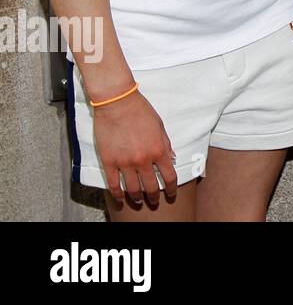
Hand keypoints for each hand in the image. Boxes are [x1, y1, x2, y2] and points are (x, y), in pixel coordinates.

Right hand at [92, 89, 177, 206]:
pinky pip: (114, 184)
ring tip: (138, 200)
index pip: (168, 177)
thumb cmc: (140, 111)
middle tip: (154, 201)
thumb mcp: (160, 126)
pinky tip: (120, 198)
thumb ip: (166, 144)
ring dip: (137, 198)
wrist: (117, 103)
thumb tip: (172, 158)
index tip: (171, 194)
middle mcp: (143, 160)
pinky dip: (118, 194)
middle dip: (154, 196)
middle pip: (151, 187)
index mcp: (159, 150)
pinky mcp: (109, 162)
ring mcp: (125, 162)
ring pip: (133, 189)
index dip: (171, 189)